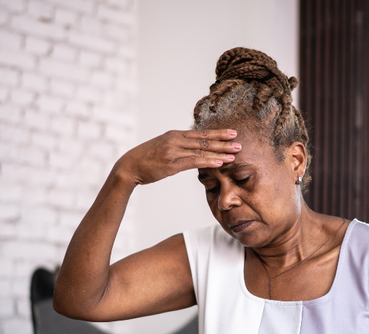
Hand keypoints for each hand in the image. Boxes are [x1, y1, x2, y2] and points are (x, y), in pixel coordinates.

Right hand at [115, 129, 239, 184]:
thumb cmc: (145, 159)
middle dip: (223, 141)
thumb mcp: (161, 147)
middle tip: (239, 142)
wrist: (129, 166)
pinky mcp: (172, 164)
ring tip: (235, 154)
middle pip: (204, 140)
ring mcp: (174, 151)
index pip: (200, 134)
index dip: (217, 133)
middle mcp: (176, 140)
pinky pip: (194, 162)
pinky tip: (220, 162)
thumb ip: (177, 146)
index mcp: (174, 135)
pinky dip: (209, 161)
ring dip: (220, 152)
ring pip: (202, 150)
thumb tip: (190, 149)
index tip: (231, 133)